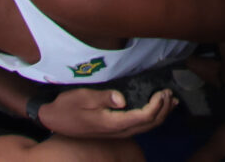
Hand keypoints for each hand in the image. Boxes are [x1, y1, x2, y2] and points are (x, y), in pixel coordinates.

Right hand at [40, 87, 174, 138]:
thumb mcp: (83, 97)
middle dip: (163, 110)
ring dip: (160, 115)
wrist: (54, 119)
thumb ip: (103, 98)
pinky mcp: (115, 130)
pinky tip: (157, 109)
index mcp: (112, 123)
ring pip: (146, 127)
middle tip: (170, 93)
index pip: (143, 117)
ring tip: (170, 101)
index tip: (162, 91)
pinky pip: (139, 126)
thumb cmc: (68, 106)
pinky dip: (152, 118)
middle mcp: (117, 131)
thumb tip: (122, 99)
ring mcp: (116, 133)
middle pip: (149, 125)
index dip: (157, 105)